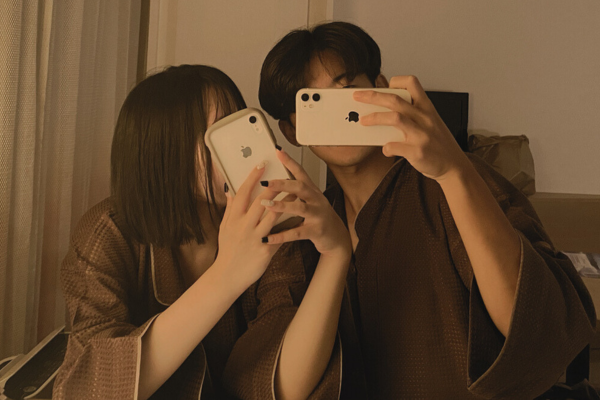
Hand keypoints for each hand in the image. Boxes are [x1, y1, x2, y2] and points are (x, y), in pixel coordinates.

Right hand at [215, 162, 283, 290]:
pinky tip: (299, 217)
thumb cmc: (227, 250)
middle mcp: (244, 227)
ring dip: (285, 202)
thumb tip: (230, 190)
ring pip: (273, 216)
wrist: (228, 276)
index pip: (243, 193)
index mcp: (233, 219)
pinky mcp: (265, 251)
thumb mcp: (224, 228)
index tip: (261, 165)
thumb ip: (229, 208)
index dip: (253, 177)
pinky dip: (289, 225)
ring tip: (294, 191)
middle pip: (260, 201)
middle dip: (273, 186)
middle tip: (283, 173)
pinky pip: (281, 234)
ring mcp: (255, 239)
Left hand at [260, 150, 351, 256]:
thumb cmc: (319, 217)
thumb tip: (277, 181)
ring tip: (266, 204)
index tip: (278, 151)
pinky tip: (268, 237)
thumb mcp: (310, 201)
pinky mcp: (316, 231)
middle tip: (266, 182)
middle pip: (300, 187)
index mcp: (312, 191)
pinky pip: (297, 232)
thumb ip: (296, 191)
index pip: (300, 172)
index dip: (289, 161)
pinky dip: (282, 235)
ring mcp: (318, 215)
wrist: (337, 237)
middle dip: (283, 184)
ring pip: (300, 208)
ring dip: (282, 206)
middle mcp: (316, 200)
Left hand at [354, 75, 470, 181]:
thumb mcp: (430, 123)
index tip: (385, 87)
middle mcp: (425, 118)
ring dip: (375, 118)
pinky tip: (385, 149)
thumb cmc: (438, 144)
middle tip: (357, 96)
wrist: (454, 166)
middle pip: (395, 100)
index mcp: (427, 108)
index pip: (412, 83)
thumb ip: (412, 115)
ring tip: (363, 121)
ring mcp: (421, 135)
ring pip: (395, 118)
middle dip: (372, 96)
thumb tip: (383, 113)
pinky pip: (395, 146)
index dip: (396, 81)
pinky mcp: (417, 152)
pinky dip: (386, 147)